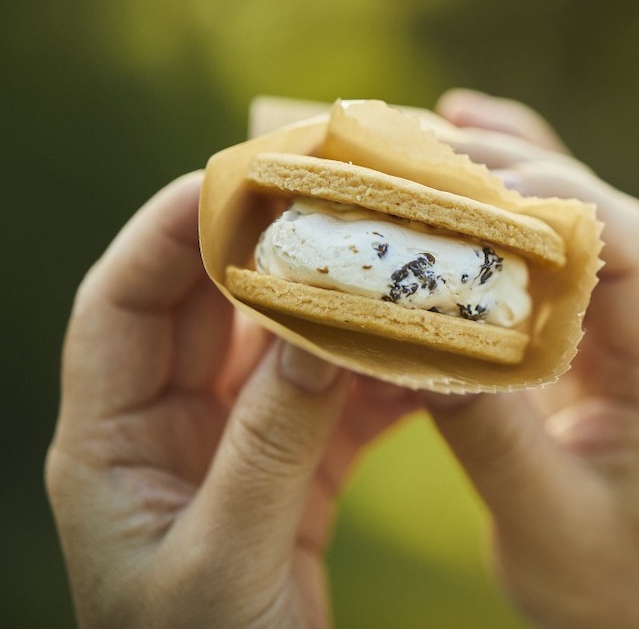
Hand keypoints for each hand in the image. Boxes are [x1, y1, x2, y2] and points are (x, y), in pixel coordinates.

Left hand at [46, 173, 418, 628]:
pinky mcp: (290, 473)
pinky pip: (334, 401)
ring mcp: (231, 447)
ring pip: (283, 347)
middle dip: (274, 249)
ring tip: (402, 270)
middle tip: (343, 198)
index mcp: (110, 446)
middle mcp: (165, 431)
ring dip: (341, 310)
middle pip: (210, 307)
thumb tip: (318, 325)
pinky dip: (380, 375)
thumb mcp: (225, 560)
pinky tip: (432, 362)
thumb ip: (269, 442)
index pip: (123, 302)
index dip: (170, 228)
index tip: (241, 176)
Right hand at [425, 91, 638, 628]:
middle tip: (424, 143)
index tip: (478, 187)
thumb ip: (492, 438)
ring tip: (431, 125)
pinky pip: (546, 250)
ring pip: (573, 217)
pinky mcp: (580, 332)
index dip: (562, 203)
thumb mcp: (544, 519)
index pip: (635, 250)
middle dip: (517, 170)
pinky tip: (458, 161)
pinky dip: (501, 204)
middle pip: (599, 214)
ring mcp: (618, 325)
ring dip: (506, 169)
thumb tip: (418, 343)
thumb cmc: (606, 575)